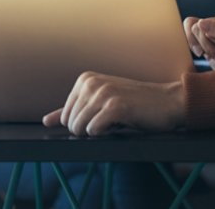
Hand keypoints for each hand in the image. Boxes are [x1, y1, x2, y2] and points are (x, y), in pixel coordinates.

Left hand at [41, 72, 184, 135]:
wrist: (168, 102)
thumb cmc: (135, 104)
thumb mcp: (101, 103)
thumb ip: (73, 111)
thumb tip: (46, 121)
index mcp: (85, 79)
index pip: (65, 116)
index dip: (83, 124)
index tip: (104, 116)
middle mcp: (92, 83)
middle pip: (71, 124)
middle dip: (89, 130)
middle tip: (112, 120)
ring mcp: (103, 93)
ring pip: (80, 128)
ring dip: (99, 132)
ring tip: (117, 120)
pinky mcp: (116, 106)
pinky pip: (94, 131)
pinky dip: (105, 133)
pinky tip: (121, 123)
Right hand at [184, 9, 214, 69]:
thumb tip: (201, 22)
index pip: (211, 24)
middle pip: (198, 27)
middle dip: (211, 47)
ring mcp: (212, 30)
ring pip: (192, 32)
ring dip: (206, 49)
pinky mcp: (205, 40)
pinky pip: (189, 37)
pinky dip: (197, 48)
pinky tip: (208, 56)